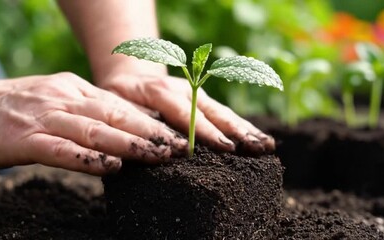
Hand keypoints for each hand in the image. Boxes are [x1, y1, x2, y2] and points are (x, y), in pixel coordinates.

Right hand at [0, 73, 186, 174]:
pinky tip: (112, 166)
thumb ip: (88, 112)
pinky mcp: (24, 138)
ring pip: (94, 129)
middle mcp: (64, 97)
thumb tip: (125, 130)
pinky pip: (60, 149)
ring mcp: (44, 116)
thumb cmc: (17, 110)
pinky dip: (88, 158)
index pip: (120, 105)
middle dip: (151, 131)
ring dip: (130, 143)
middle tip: (180, 147)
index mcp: (74, 88)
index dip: (151, 120)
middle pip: (115, 114)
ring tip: (158, 156)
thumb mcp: (58, 101)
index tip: (178, 135)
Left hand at [103, 73, 274, 154]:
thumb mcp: (117, 105)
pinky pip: (223, 114)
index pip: (185, 113)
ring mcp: (196, 93)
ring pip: (222, 112)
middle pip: (212, 111)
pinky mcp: (202, 99)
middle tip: (256, 148)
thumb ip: (137, 121)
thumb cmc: (121, 97)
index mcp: (159, 90)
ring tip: (266, 145)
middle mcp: (183, 89)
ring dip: (245, 129)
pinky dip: (241, 126)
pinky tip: (257, 139)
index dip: (205, 131)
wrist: (129, 77)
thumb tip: (160, 145)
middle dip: (235, 131)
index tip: (224, 147)